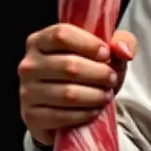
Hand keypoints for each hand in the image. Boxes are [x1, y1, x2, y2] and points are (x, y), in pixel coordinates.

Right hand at [17, 23, 136, 146]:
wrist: (66, 108)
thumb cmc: (86, 72)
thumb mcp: (104, 52)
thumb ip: (120, 41)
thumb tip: (123, 50)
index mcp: (40, 41)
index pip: (62, 34)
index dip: (89, 44)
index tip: (107, 54)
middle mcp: (28, 64)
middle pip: (69, 65)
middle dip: (99, 74)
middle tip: (112, 79)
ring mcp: (26, 91)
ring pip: (68, 93)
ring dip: (95, 96)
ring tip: (106, 95)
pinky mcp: (31, 116)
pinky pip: (62, 115)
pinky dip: (84, 114)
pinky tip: (94, 110)